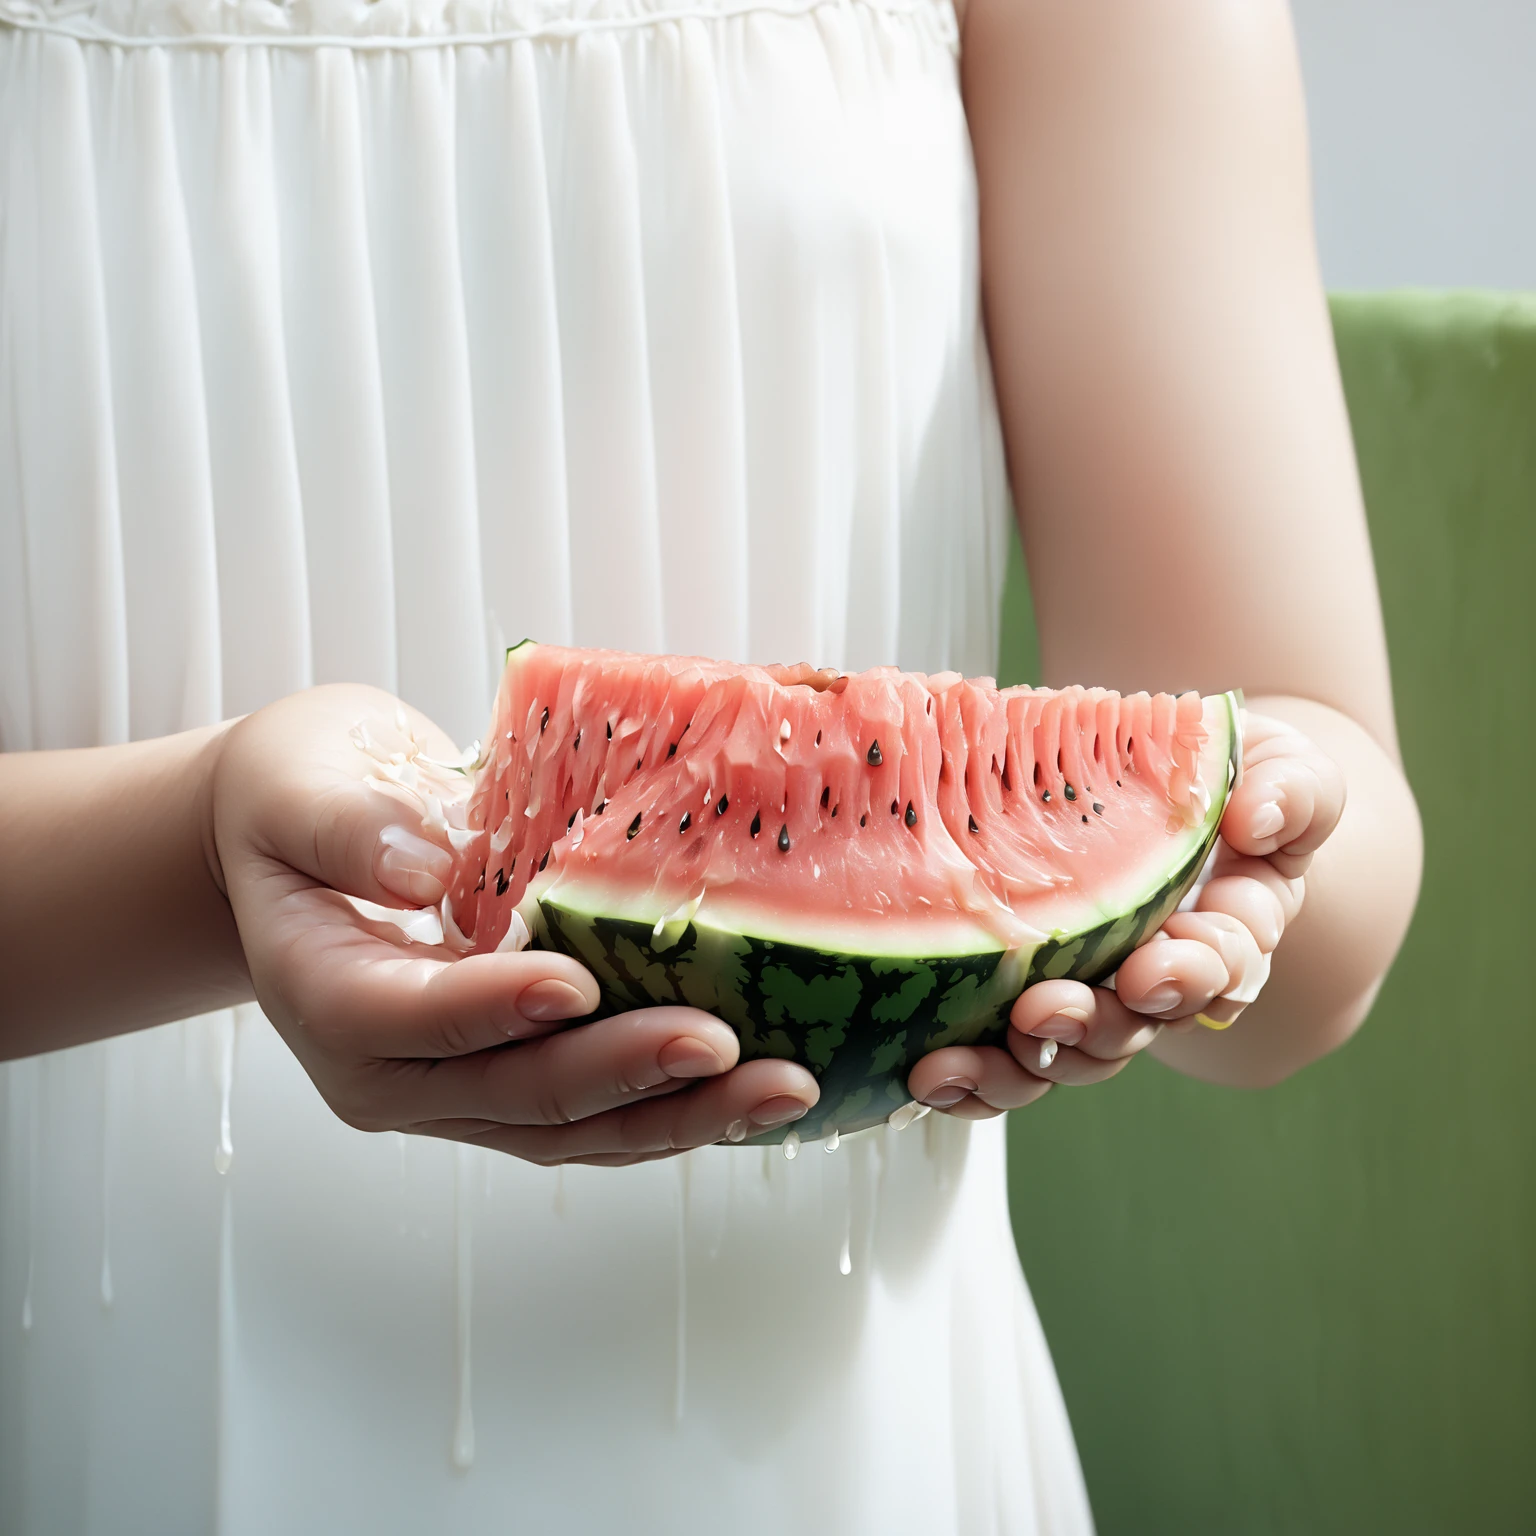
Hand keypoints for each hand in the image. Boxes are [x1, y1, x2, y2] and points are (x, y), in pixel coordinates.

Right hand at [211, 685, 817, 1164]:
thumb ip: (346, 826)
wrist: (303, 841)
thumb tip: (423, 870)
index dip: (490, 1008)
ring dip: (678, 1115)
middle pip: (511, 1095)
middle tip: (722, 1047)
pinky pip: (597, 1115)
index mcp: (328, 994)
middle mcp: (390, 1069)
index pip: (407, 1019)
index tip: (576, 982)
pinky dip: (677, 1108)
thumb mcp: (296, 785)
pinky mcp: (511, 1081)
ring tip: (782, 1088)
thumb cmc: (299, 799)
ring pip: (570, 1129)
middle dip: (622, 1073)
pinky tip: (757, 1088)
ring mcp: (455, 1088)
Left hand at [907, 712, 1344, 1117]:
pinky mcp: (1029, 1000)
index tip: (1156, 967)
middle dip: (1096, 1026)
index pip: (1225, 966)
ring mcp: (1096, 993)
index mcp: (1231, 928)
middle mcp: (1163, 976)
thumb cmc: (1219, 771)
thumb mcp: (1278, 765)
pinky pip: (1009, 1057)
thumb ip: (1292, 790)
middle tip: (1048, 1012)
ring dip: (1019, 1065)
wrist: (1150, 771)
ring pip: (1069, 1054)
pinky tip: (926, 1075)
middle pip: (1138, 1025)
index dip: (1194, 974)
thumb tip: (1259, 817)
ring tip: (961, 1062)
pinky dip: (973, 1078)